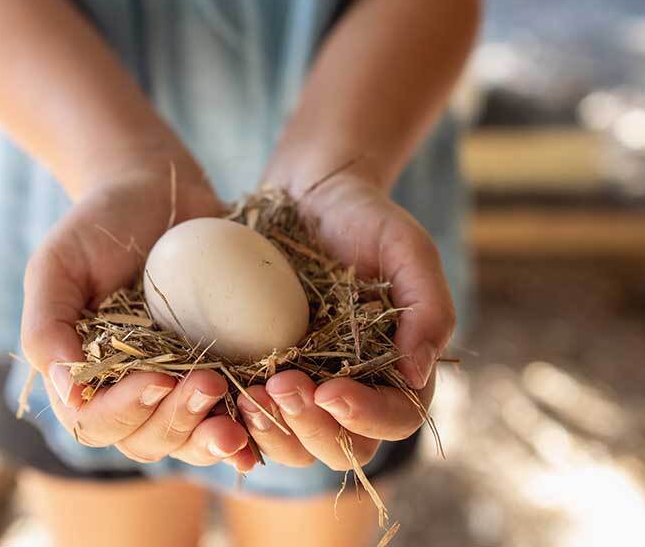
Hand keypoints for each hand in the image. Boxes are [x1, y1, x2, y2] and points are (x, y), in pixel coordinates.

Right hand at [21, 170, 257, 471]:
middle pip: (148, 441)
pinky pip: (233, 413)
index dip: (126, 412)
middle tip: (208, 384)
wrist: (157, 191)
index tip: (155, 378)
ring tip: (239, 421)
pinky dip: (249, 425)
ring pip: (190, 440)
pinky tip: (267, 415)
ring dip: (212, 437)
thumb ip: (46, 328)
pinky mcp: (221, 370)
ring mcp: (177, 386)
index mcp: (85, 379)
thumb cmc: (98, 225)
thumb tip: (68, 392)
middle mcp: (130, 393)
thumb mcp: (57, 265)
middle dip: (177, 423)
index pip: (98, 422)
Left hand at [238, 173, 454, 469]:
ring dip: (271, 433)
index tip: (331, 390)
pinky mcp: (259, 381)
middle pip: (342, 447)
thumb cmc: (364, 218)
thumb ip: (429, 307)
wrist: (307, 196)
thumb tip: (417, 375)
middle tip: (281, 386)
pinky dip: (234, 424)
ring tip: (247, 394)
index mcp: (397, 372)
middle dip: (311, 428)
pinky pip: (249, 422)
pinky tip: (216, 399)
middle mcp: (353, 392)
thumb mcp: (407, 248)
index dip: (366, 416)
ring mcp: (304, 392)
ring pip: (293, 447)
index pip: (396, 418)